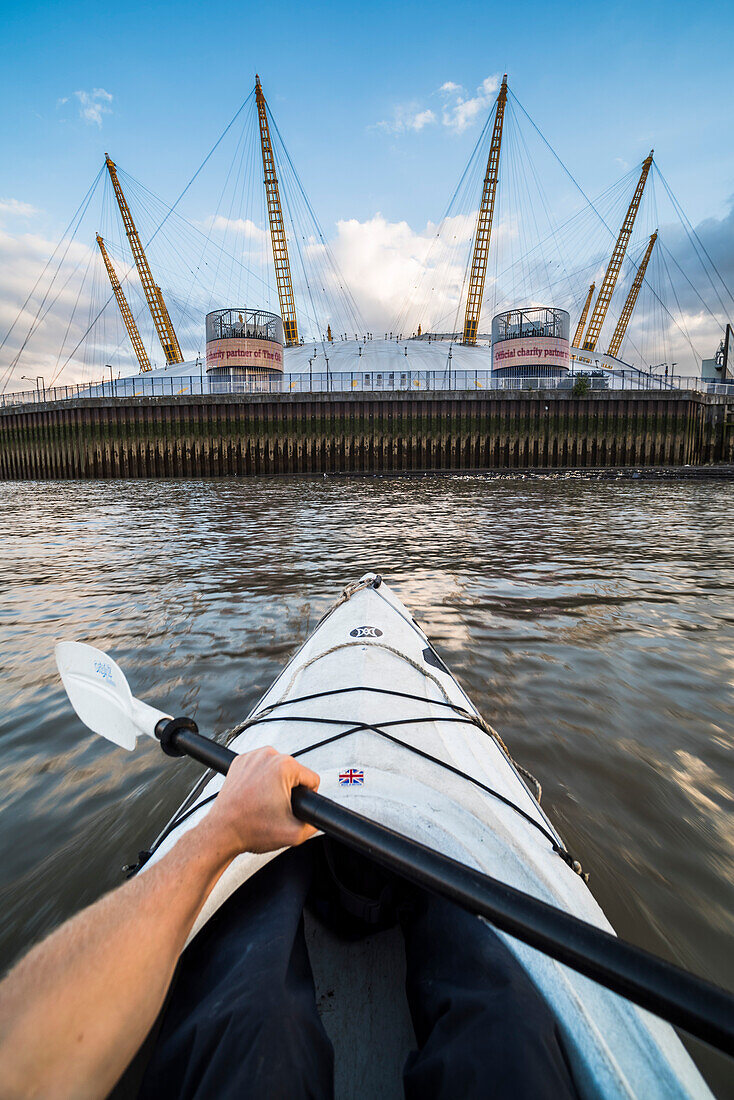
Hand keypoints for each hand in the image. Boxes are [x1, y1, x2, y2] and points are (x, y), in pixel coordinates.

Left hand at [199, 747, 319, 858]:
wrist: (222, 831)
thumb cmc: (250, 828)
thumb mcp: (294, 833)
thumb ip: (314, 823)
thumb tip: (320, 818)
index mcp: (284, 766)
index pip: (312, 778)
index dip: (307, 797)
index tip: (292, 806)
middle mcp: (268, 755)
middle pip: (294, 772)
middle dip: (289, 789)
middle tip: (274, 807)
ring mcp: (252, 756)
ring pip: (278, 769)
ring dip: (275, 783)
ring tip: (263, 801)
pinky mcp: (240, 760)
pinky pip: (261, 767)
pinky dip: (260, 779)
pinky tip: (254, 794)